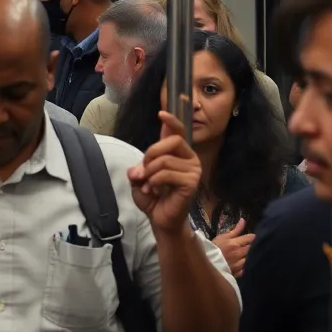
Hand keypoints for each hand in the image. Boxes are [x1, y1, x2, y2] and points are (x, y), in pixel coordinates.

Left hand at [127, 109, 201, 237]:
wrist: (161, 219)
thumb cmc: (153, 196)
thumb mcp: (140, 177)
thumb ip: (139, 166)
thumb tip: (138, 169)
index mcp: (178, 153)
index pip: (178, 131)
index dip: (172, 120)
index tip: (161, 112)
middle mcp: (189, 158)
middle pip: (171, 141)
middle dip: (151, 154)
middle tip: (143, 170)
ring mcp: (193, 170)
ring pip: (165, 160)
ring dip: (149, 173)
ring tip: (147, 185)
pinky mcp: (192, 182)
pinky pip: (166, 174)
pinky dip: (154, 181)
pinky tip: (153, 191)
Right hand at [213, 218, 254, 276]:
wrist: (206, 262)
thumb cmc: (213, 247)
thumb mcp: (223, 236)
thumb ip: (235, 230)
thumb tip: (243, 220)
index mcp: (236, 243)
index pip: (251, 238)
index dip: (253, 237)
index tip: (252, 237)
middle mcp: (240, 253)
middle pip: (252, 248)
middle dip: (253, 246)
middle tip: (251, 245)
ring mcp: (239, 264)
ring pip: (251, 259)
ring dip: (251, 256)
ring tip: (248, 255)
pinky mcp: (238, 273)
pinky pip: (246, 269)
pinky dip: (247, 266)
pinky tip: (245, 264)